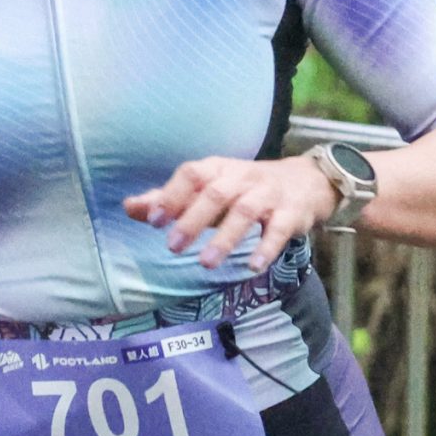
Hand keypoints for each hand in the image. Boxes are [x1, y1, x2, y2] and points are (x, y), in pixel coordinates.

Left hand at [124, 155, 340, 272]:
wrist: (305, 182)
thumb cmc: (245, 189)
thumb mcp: (208, 189)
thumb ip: (170, 200)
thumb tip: (130, 207)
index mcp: (219, 169)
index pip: (192, 174)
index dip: (173, 195)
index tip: (154, 220)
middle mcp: (243, 177)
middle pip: (216, 194)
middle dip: (193, 220)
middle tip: (173, 247)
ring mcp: (268, 194)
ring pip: (245, 212)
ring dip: (225, 238)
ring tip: (206, 264)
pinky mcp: (292, 213)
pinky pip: (279, 229)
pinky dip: (266, 247)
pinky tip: (253, 267)